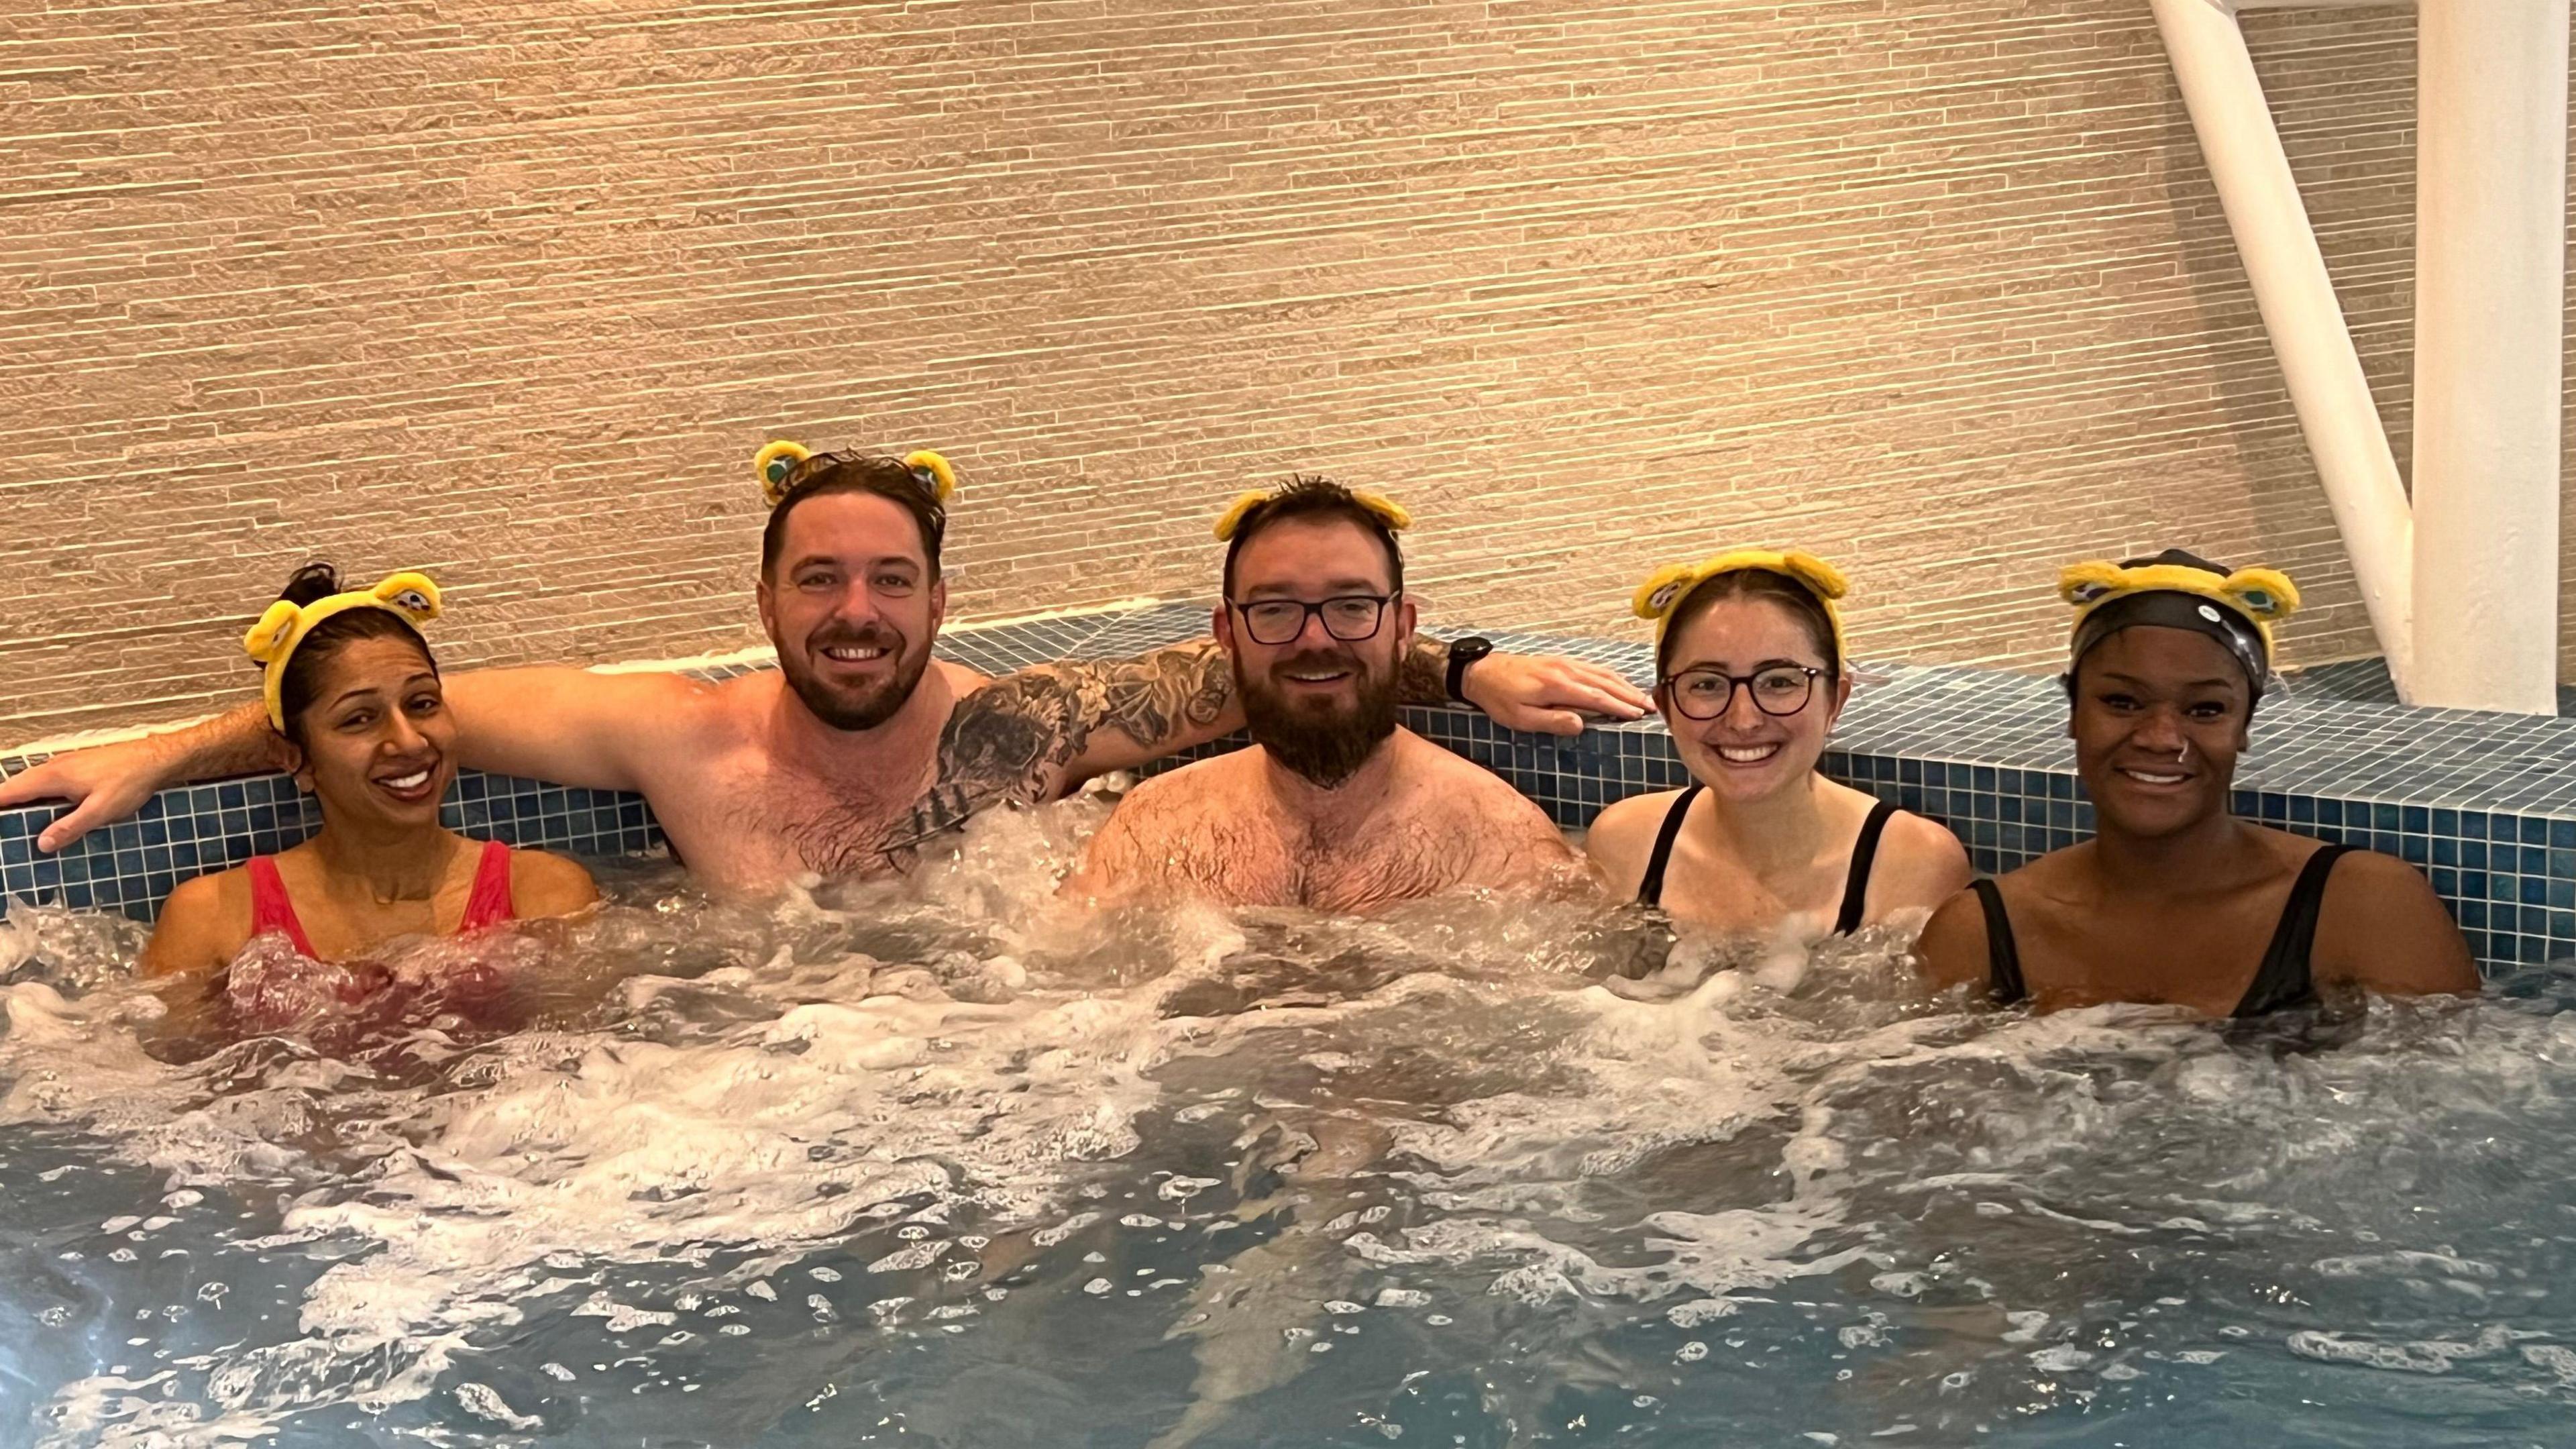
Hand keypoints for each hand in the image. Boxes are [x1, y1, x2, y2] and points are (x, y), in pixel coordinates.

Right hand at [0, 740, 171, 852]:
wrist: (156, 758)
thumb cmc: (129, 783)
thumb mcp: (100, 811)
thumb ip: (70, 827)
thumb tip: (42, 844)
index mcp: (52, 776)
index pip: (9, 791)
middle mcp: (53, 767)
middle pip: (17, 786)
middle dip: (5, 805)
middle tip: (7, 829)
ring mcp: (66, 765)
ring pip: (33, 783)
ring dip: (23, 800)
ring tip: (19, 823)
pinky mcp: (78, 767)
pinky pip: (48, 781)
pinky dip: (39, 795)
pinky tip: (48, 809)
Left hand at [1458, 652, 1650, 735]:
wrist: (1481, 672)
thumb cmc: (1499, 699)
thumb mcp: (1520, 718)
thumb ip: (1552, 721)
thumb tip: (1581, 724)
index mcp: (1557, 686)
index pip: (1596, 697)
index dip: (1619, 707)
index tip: (1638, 715)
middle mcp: (1565, 670)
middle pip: (1606, 682)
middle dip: (1630, 695)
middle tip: (1652, 708)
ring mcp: (1564, 663)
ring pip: (1602, 672)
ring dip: (1625, 685)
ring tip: (1643, 697)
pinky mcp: (1561, 661)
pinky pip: (1593, 667)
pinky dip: (1611, 675)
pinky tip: (1619, 683)